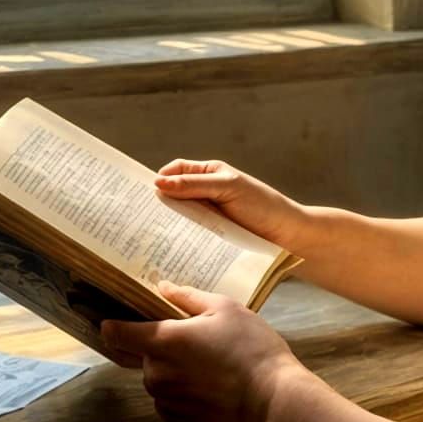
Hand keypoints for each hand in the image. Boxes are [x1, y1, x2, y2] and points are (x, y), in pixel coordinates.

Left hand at [100, 280, 302, 421]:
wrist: (272, 401)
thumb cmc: (250, 348)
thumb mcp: (224, 308)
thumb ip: (187, 297)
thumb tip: (161, 287)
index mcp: (162, 341)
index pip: (117, 333)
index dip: (111, 324)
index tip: (112, 317)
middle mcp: (156, 373)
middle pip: (142, 354)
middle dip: (160, 345)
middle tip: (193, 337)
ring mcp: (167, 400)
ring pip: (157, 377)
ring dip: (172, 368)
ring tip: (208, 362)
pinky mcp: (180, 421)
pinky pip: (169, 399)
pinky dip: (181, 390)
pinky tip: (208, 384)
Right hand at [153, 157, 308, 248]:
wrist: (288, 236)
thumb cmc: (262, 205)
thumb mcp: (228, 188)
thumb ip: (195, 185)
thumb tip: (158, 182)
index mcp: (208, 174)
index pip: (175, 170)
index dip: (158, 178)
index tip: (138, 192)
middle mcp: (205, 194)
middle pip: (173, 196)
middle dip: (156, 204)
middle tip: (134, 218)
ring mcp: (207, 217)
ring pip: (179, 218)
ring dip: (165, 226)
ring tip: (145, 237)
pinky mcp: (211, 238)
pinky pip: (189, 237)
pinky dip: (178, 241)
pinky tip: (167, 250)